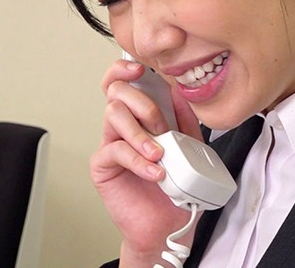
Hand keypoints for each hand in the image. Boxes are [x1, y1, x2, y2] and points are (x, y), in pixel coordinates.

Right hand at [91, 59, 203, 265]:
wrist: (168, 226)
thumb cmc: (176, 189)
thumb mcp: (191, 148)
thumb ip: (185, 120)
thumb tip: (180, 92)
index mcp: (142, 117)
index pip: (125, 82)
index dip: (125, 70)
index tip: (139, 69)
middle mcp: (124, 127)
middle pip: (116, 92)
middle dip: (143, 104)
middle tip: (161, 126)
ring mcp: (112, 144)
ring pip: (113, 116)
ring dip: (140, 132)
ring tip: (159, 153)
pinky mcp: (103, 167)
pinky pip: (115, 150)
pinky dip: (138, 160)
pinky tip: (155, 172)